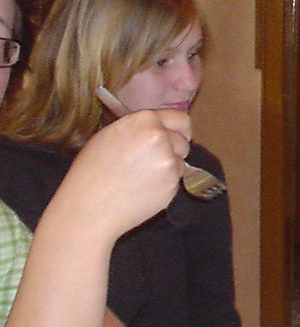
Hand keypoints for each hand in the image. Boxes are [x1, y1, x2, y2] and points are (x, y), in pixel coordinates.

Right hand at [46, 110, 189, 241]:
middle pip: (184, 139)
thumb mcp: (108, 137)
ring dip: (169, 166)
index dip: (176, 129)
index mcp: (142, 120)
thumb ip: (137, 128)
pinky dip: (166, 183)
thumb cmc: (90, 174)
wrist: (88, 208)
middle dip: (176, 147)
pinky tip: (143, 188)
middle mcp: (159, 136)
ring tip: (142, 176)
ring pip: (181, 160)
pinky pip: (176, 179)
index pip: (178, 118)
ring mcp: (168, 160)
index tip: (174, 135)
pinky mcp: (172, 183)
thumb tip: (156, 127)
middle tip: (157, 158)